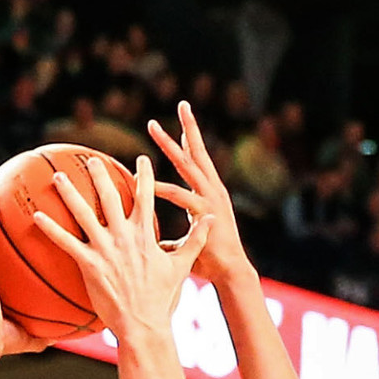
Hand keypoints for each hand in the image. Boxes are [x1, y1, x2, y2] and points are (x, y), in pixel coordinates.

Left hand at [32, 157, 211, 339]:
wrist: (144, 324)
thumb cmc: (161, 299)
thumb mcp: (181, 267)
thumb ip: (195, 241)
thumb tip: (210, 220)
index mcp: (146, 235)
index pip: (146, 197)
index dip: (144, 176)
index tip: (141, 159)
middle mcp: (125, 236)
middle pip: (111, 197)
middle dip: (101, 175)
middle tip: (92, 158)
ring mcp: (106, 249)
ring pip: (85, 214)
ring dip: (70, 193)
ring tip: (59, 177)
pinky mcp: (90, 264)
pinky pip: (66, 243)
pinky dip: (51, 229)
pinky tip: (36, 216)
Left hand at [146, 102, 249, 282]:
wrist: (230, 274)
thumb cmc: (209, 261)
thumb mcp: (186, 243)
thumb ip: (167, 238)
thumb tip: (151, 242)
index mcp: (209, 193)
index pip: (197, 160)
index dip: (188, 140)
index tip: (180, 121)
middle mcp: (212, 190)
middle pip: (197, 152)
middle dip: (188, 127)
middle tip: (182, 103)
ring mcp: (210, 200)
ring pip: (188, 165)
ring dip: (169, 144)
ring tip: (154, 127)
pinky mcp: (205, 214)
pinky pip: (180, 197)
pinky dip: (163, 188)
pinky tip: (147, 182)